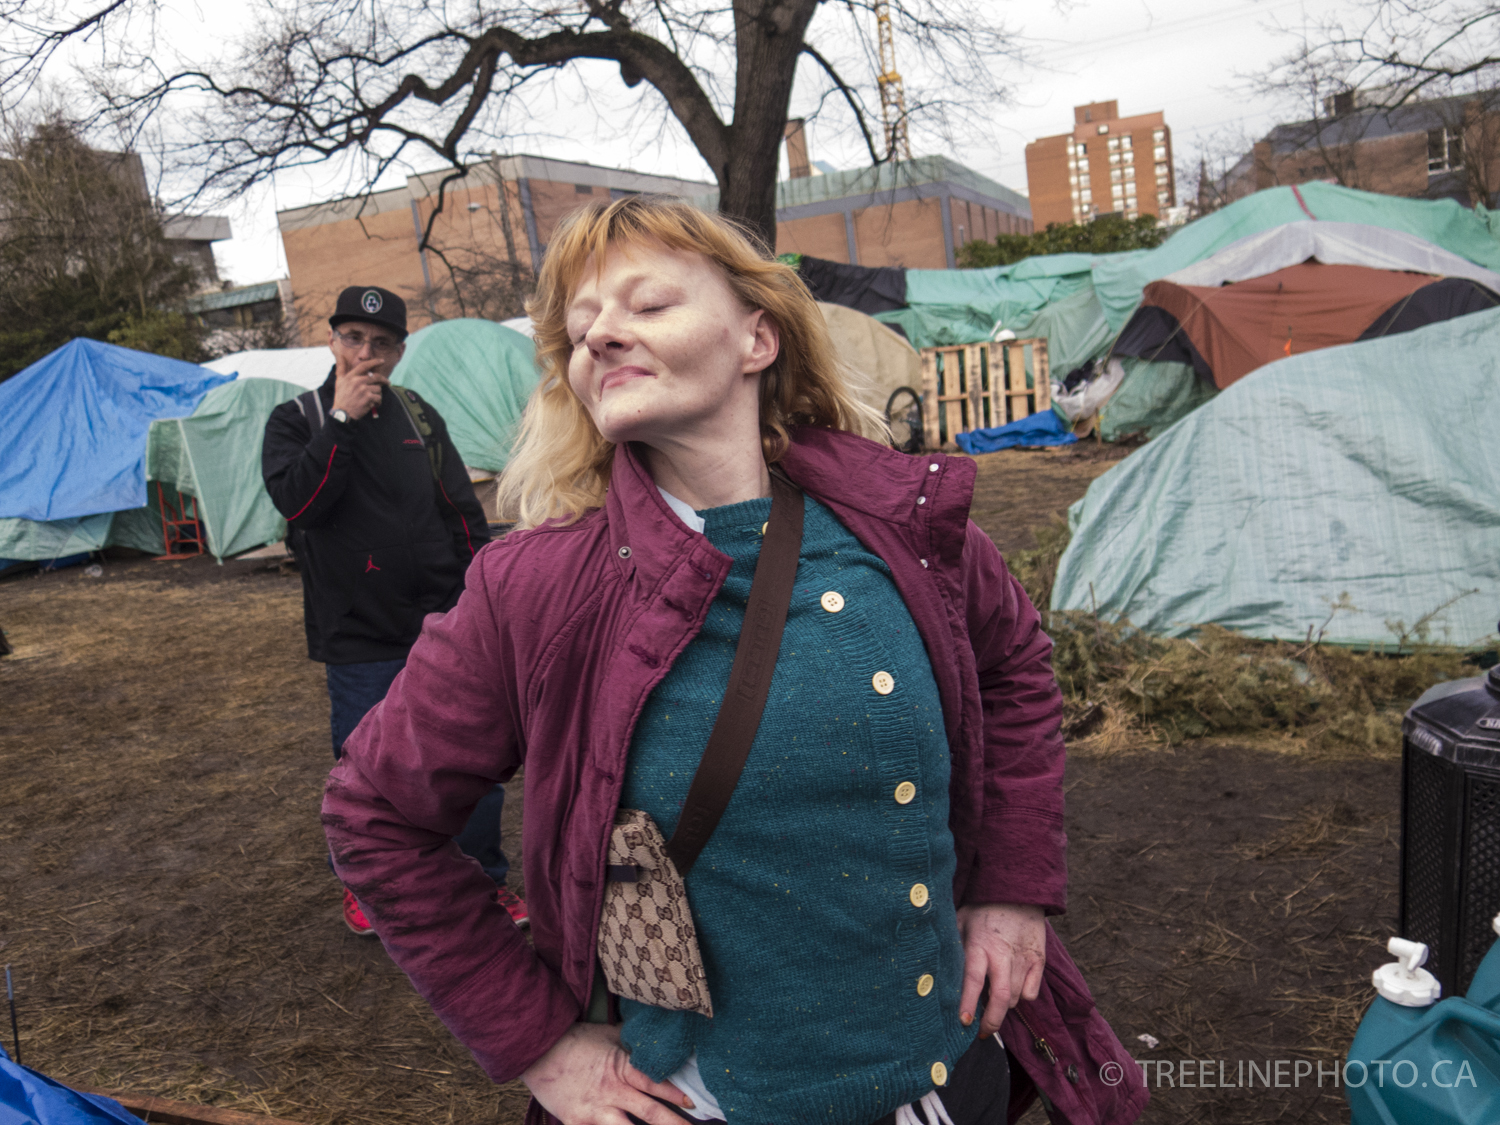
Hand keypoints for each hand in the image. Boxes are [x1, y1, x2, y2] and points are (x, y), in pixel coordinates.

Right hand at [332, 356, 386, 419]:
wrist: (342, 413)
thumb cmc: (341, 397)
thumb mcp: (339, 380)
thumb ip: (341, 368)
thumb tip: (340, 355)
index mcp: (351, 376)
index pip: (364, 365)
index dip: (374, 362)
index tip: (382, 360)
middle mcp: (358, 381)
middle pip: (376, 377)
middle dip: (384, 380)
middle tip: (388, 383)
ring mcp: (363, 389)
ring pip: (378, 388)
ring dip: (378, 394)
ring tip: (373, 399)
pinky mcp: (368, 398)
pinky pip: (379, 397)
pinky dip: (378, 402)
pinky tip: (374, 405)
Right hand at [521, 1023, 693, 1124]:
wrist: (538, 1050)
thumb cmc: (576, 1040)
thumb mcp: (609, 1034)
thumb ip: (633, 1041)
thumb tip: (656, 1034)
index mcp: (621, 1068)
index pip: (655, 1083)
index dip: (675, 1094)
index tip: (693, 1104)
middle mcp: (612, 1092)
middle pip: (650, 1114)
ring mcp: (595, 1111)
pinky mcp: (577, 1123)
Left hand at [956, 902, 1045, 1037]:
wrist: (1018, 891)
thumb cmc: (983, 908)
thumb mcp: (960, 921)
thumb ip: (954, 946)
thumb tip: (938, 971)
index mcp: (980, 945)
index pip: (973, 980)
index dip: (968, 1004)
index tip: (963, 1022)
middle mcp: (1003, 955)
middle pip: (1000, 998)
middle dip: (991, 1022)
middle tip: (982, 1033)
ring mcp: (1023, 959)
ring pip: (1015, 998)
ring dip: (1003, 1007)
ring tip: (992, 1005)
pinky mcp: (1039, 960)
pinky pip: (1031, 992)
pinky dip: (1021, 997)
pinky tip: (1011, 989)